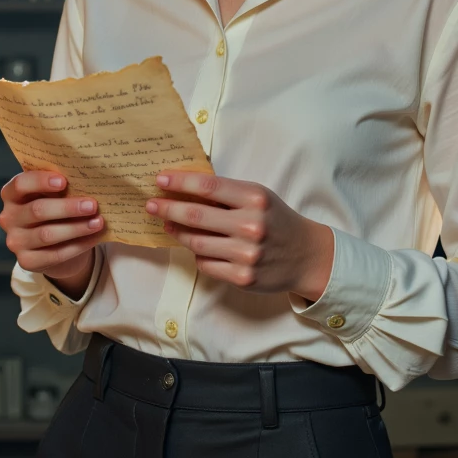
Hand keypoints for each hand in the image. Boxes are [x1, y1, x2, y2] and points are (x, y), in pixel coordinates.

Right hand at [0, 171, 103, 295]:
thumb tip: (88, 181)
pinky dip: (78, 245)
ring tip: (98, 222)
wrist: (56, 244)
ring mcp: (15, 241)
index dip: (40, 181)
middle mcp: (8, 217)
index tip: (64, 181)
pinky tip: (95, 237)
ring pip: (47, 234)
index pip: (20, 184)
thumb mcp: (54, 195)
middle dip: (67, 208)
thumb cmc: (55, 210)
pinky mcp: (26, 261)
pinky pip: (55, 254)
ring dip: (76, 228)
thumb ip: (62, 186)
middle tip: (92, 205)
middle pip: (37, 210)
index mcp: (12, 194)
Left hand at [146, 171, 333, 299]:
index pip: (207, 187)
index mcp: (254, 199)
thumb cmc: (276, 220)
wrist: (306, 255)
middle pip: (195, 215)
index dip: (179, 182)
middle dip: (167, 209)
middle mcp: (250, 226)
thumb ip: (227, 194)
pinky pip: (206, 264)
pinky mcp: (242, 277)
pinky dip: (198, 255)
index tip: (160, 179)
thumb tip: (183, 190)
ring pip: (196, 243)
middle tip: (150, 205)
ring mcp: (246, 254)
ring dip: (177, 233)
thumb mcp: (258, 198)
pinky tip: (197, 247)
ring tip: (168, 225)